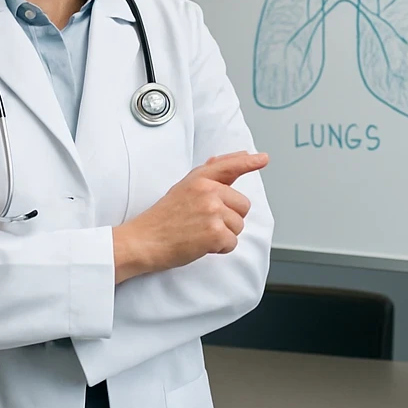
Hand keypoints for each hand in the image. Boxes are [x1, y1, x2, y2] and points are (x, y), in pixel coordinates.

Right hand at [113, 150, 268, 283]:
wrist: (144, 240)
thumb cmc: (161, 218)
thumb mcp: (182, 188)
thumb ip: (206, 176)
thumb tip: (222, 161)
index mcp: (200, 178)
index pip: (230, 166)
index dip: (249, 162)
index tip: (263, 158)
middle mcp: (208, 191)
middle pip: (243, 205)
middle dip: (230, 218)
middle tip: (205, 223)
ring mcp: (213, 211)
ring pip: (239, 226)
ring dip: (224, 235)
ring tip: (199, 233)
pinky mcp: (215, 232)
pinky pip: (232, 243)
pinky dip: (220, 248)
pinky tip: (201, 244)